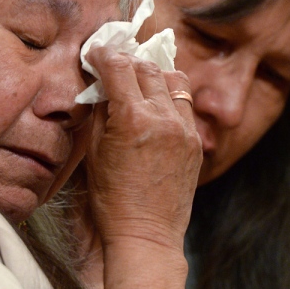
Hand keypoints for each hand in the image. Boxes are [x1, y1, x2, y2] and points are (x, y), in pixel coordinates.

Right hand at [83, 46, 201, 251]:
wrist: (146, 235)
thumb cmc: (112, 200)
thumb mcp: (94, 152)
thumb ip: (100, 112)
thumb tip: (101, 86)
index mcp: (133, 118)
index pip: (118, 67)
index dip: (103, 54)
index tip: (94, 53)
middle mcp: (163, 117)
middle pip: (146, 67)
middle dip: (126, 62)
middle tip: (111, 65)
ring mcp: (184, 129)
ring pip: (172, 79)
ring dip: (152, 74)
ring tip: (137, 82)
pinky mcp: (195, 141)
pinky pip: (185, 104)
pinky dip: (169, 96)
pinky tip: (155, 105)